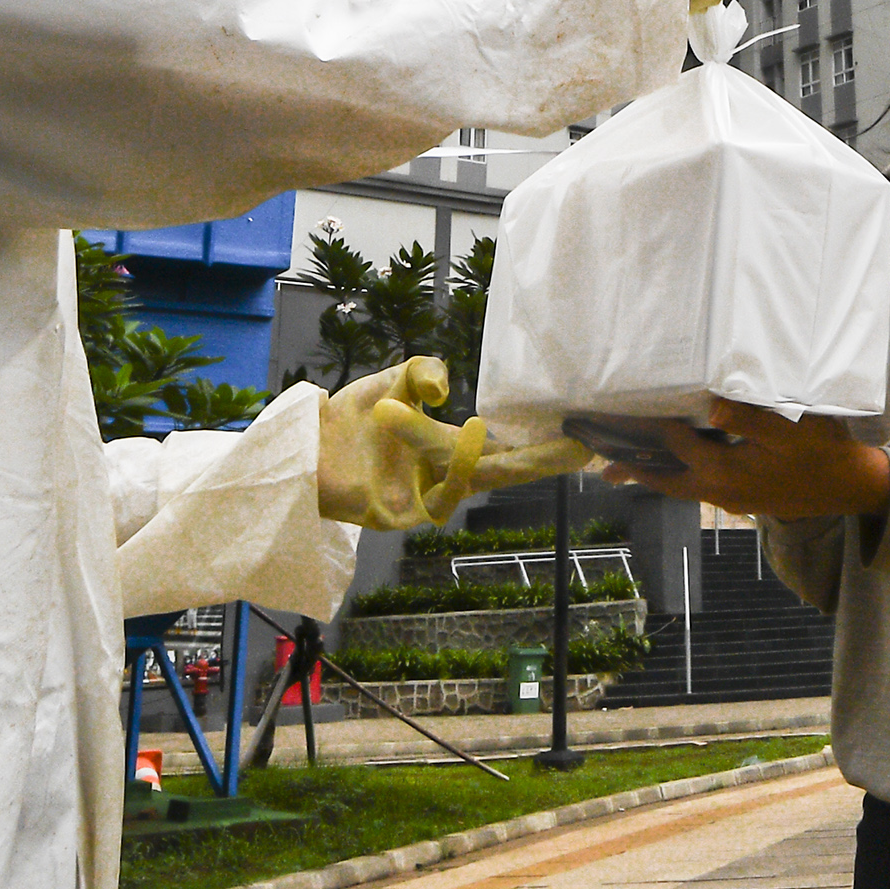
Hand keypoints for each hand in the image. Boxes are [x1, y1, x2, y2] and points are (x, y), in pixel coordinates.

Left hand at [318, 357, 594, 528]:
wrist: (308, 443)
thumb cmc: (356, 415)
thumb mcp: (398, 378)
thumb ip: (424, 371)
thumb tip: (444, 390)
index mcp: (453, 450)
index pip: (507, 453)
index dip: (542, 451)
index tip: (582, 441)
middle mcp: (445, 477)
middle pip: (501, 474)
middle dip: (536, 462)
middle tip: (574, 450)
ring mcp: (423, 501)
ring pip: (460, 480)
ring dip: (450, 449)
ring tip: (430, 417)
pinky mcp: (398, 517)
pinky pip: (430, 500)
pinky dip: (431, 469)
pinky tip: (416, 433)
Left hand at [599, 398, 889, 520]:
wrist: (853, 488)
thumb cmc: (824, 453)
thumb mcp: (790, 429)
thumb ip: (748, 418)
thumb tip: (710, 407)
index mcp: (724, 473)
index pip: (675, 444)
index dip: (649, 425)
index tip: (622, 410)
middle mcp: (721, 490)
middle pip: (666, 480)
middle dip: (635, 469)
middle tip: (603, 466)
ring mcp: (733, 498)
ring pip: (682, 487)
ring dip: (654, 475)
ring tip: (625, 470)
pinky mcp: (745, 498)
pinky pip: (700, 487)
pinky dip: (680, 476)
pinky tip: (682, 464)